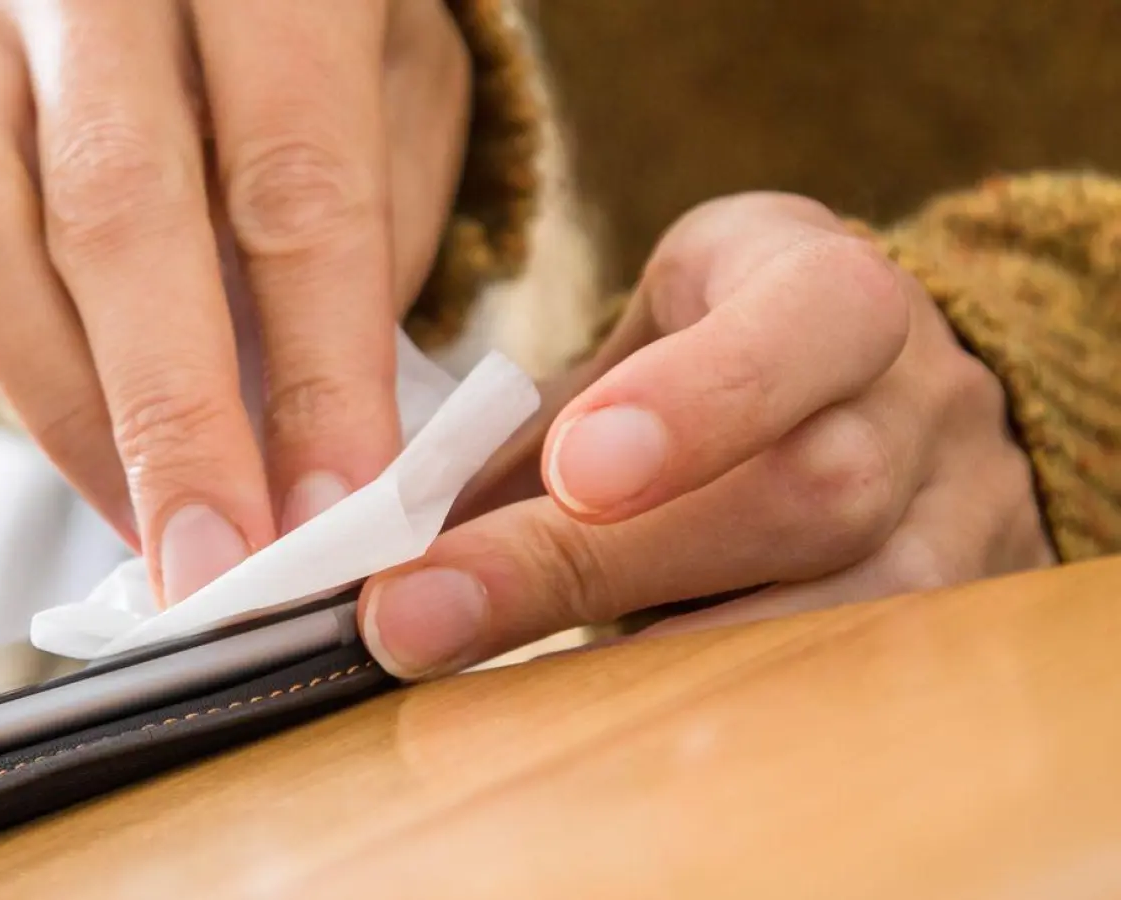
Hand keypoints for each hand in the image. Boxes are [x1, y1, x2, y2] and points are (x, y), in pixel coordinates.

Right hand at [0, 0, 470, 602]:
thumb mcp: (400, 79)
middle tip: (214, 578)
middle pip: (122, 213)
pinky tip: (99, 452)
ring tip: (157, 538)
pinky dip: (25, 370)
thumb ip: (370, 229)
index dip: (315, 368)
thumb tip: (328, 436)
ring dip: (76, 417)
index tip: (334, 517)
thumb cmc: (318, 11)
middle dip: (171, 423)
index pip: (296, 186)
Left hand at [359, 192, 1057, 678]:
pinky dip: (718, 713)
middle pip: (806, 487)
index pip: (807, 316)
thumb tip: (373, 531)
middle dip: (594, 564)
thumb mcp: (632, 349)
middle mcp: (916, 398)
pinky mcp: (957, 611)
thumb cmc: (716, 363)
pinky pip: (850, 686)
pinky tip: (595, 731)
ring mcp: (956, 513)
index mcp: (826, 286)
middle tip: (417, 618)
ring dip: (647, 664)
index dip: (701, 398)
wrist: (876, 396)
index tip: (573, 469)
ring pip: (845, 607)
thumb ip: (528, 428)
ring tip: (482, 696)